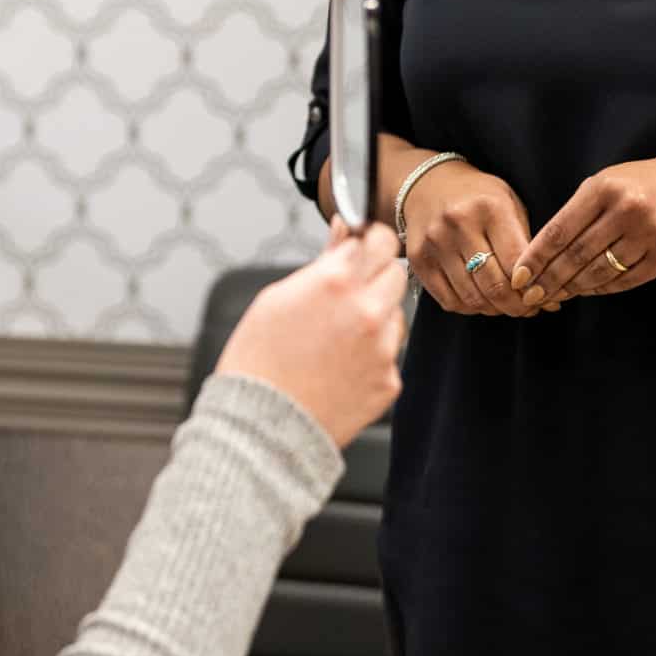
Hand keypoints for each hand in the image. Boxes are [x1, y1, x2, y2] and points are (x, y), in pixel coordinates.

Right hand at [215, 219, 406, 446]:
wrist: (259, 428)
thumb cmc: (258, 359)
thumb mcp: (278, 296)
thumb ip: (324, 259)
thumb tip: (344, 228)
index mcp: (336, 280)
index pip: (379, 238)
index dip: (369, 241)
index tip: (360, 248)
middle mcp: (368, 310)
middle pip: (396, 272)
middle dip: (376, 275)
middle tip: (349, 292)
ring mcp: (383, 349)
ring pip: (397, 314)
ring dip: (377, 317)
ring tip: (338, 339)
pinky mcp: (389, 382)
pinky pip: (390, 355)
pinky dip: (373, 356)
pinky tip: (341, 367)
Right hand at [400, 158, 546, 317]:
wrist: (427, 184)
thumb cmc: (477, 196)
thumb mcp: (509, 204)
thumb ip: (527, 244)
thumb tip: (550, 293)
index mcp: (490, 207)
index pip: (517, 263)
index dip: (533, 288)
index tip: (542, 296)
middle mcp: (459, 224)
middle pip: (495, 286)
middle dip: (517, 306)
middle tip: (527, 309)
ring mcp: (435, 243)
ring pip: (473, 298)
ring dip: (494, 309)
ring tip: (506, 305)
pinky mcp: (418, 259)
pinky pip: (449, 300)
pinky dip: (469, 308)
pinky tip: (480, 300)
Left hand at [510, 155, 655, 303]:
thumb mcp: (618, 177)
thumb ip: (586, 206)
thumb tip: (549, 245)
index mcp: (607, 186)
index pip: (560, 229)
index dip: (536, 256)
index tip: (519, 274)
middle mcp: (628, 210)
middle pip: (577, 255)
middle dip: (549, 279)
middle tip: (530, 295)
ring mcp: (651, 236)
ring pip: (600, 272)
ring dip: (574, 288)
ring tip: (555, 295)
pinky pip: (626, 280)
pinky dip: (603, 288)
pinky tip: (588, 291)